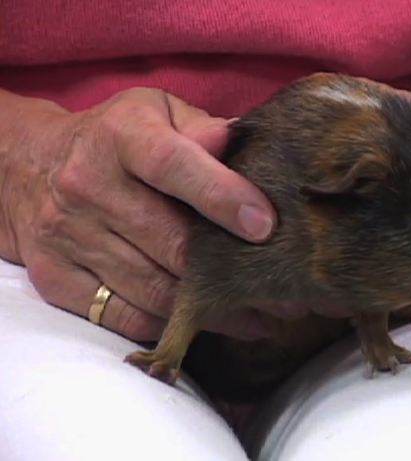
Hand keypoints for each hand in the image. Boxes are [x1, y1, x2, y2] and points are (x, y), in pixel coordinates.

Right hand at [5, 88, 276, 340]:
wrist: (30, 168)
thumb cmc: (116, 139)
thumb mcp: (156, 113)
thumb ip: (202, 129)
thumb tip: (244, 144)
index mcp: (121, 136)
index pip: (174, 166)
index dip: (221, 197)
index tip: (266, 227)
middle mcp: (88, 186)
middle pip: (170, 243)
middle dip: (231, 273)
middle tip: (285, 292)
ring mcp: (68, 237)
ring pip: (153, 288)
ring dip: (211, 310)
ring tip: (260, 318)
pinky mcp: (56, 278)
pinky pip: (123, 316)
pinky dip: (170, 325)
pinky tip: (207, 324)